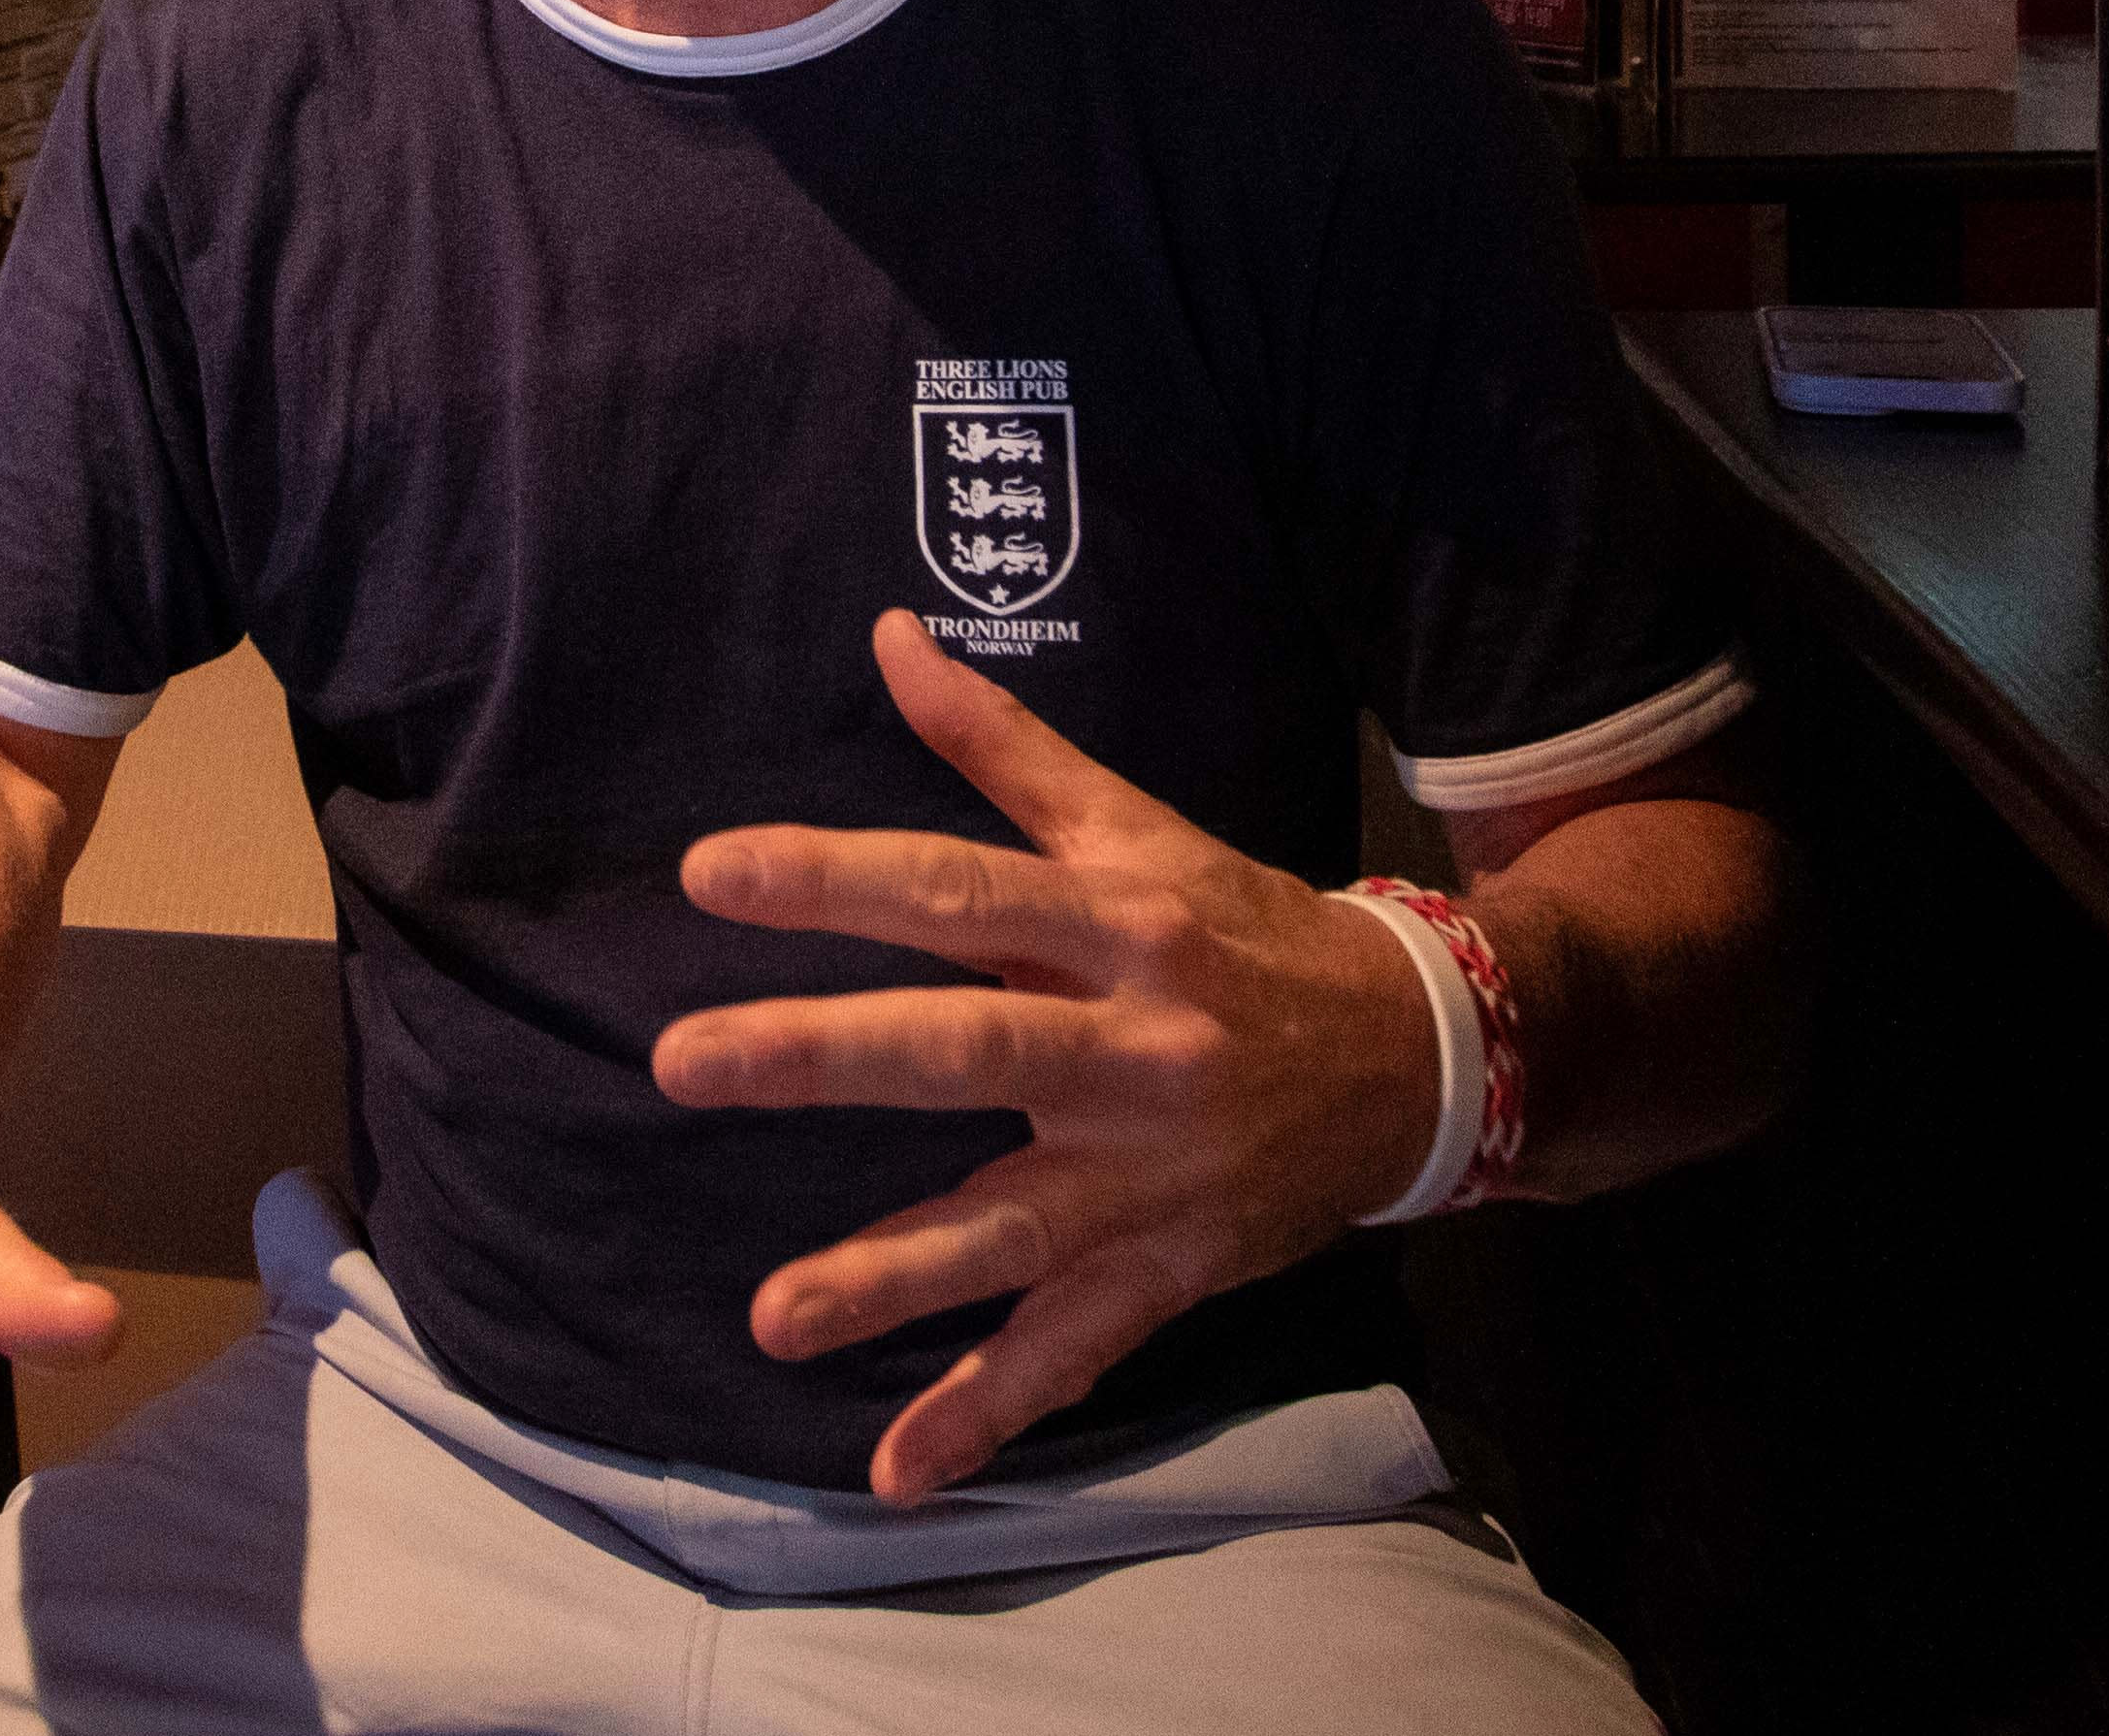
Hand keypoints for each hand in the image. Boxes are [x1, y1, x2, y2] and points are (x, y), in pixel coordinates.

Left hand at [653, 611, 1444, 1503]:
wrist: (1422, 1053)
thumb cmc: (1241, 927)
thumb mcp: (1136, 823)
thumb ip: (1001, 744)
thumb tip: (887, 637)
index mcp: (1114, 920)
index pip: (956, 887)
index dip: (836, 877)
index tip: (709, 872)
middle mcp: (1131, 1044)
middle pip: (964, 1046)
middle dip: (823, 1057)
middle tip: (686, 1063)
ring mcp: (1151, 1171)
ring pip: (1009, 1227)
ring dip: (888, 1278)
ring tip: (770, 1318)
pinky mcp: (1172, 1267)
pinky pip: (1073, 1350)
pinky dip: (988, 1416)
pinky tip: (894, 1470)